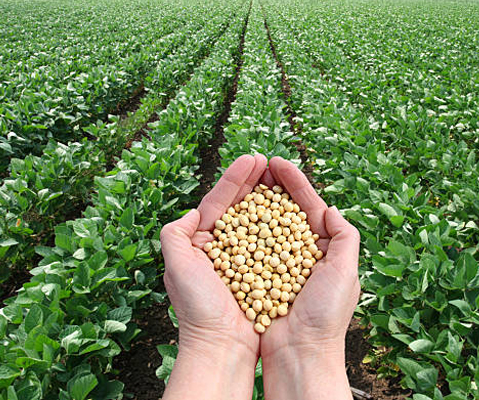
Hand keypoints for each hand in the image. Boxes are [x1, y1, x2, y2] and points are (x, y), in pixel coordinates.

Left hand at [160, 154, 266, 399]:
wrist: (221, 346)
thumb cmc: (197, 308)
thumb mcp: (176, 266)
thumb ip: (175, 234)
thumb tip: (192, 212)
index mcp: (200, 243)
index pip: (218, 202)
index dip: (234, 179)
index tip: (252, 158)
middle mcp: (222, 248)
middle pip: (239, 207)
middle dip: (252, 182)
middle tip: (267, 160)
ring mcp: (243, 259)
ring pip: (256, 220)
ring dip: (267, 197)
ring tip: (279, 176)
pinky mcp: (261, 271)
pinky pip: (271, 242)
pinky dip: (279, 224)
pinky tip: (289, 209)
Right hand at [259, 157, 360, 399]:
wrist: (299, 354)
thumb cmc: (325, 316)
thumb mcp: (345, 272)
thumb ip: (344, 237)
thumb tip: (330, 208)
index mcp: (323, 248)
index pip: (308, 205)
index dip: (294, 182)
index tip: (277, 162)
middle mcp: (299, 252)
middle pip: (285, 209)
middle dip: (273, 186)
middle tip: (258, 163)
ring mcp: (277, 262)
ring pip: (265, 224)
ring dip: (256, 201)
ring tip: (244, 180)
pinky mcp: (257, 274)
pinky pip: (248, 246)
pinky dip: (242, 228)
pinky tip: (232, 212)